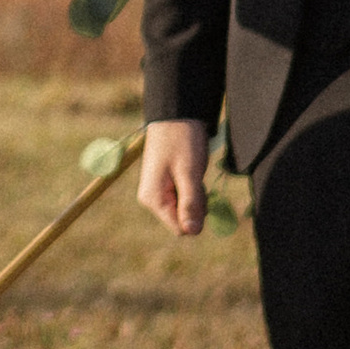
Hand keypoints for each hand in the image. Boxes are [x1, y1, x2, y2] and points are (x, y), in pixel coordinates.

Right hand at [138, 120, 210, 238]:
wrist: (176, 115)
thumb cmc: (182, 142)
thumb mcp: (190, 173)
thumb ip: (191, 204)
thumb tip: (192, 233)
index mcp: (153, 199)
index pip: (180, 229)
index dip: (196, 216)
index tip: (199, 191)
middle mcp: (151, 199)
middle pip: (182, 220)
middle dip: (196, 205)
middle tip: (196, 179)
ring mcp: (157, 192)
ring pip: (184, 209)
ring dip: (195, 195)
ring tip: (192, 171)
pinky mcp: (164, 185)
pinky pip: (182, 198)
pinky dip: (192, 188)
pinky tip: (190, 171)